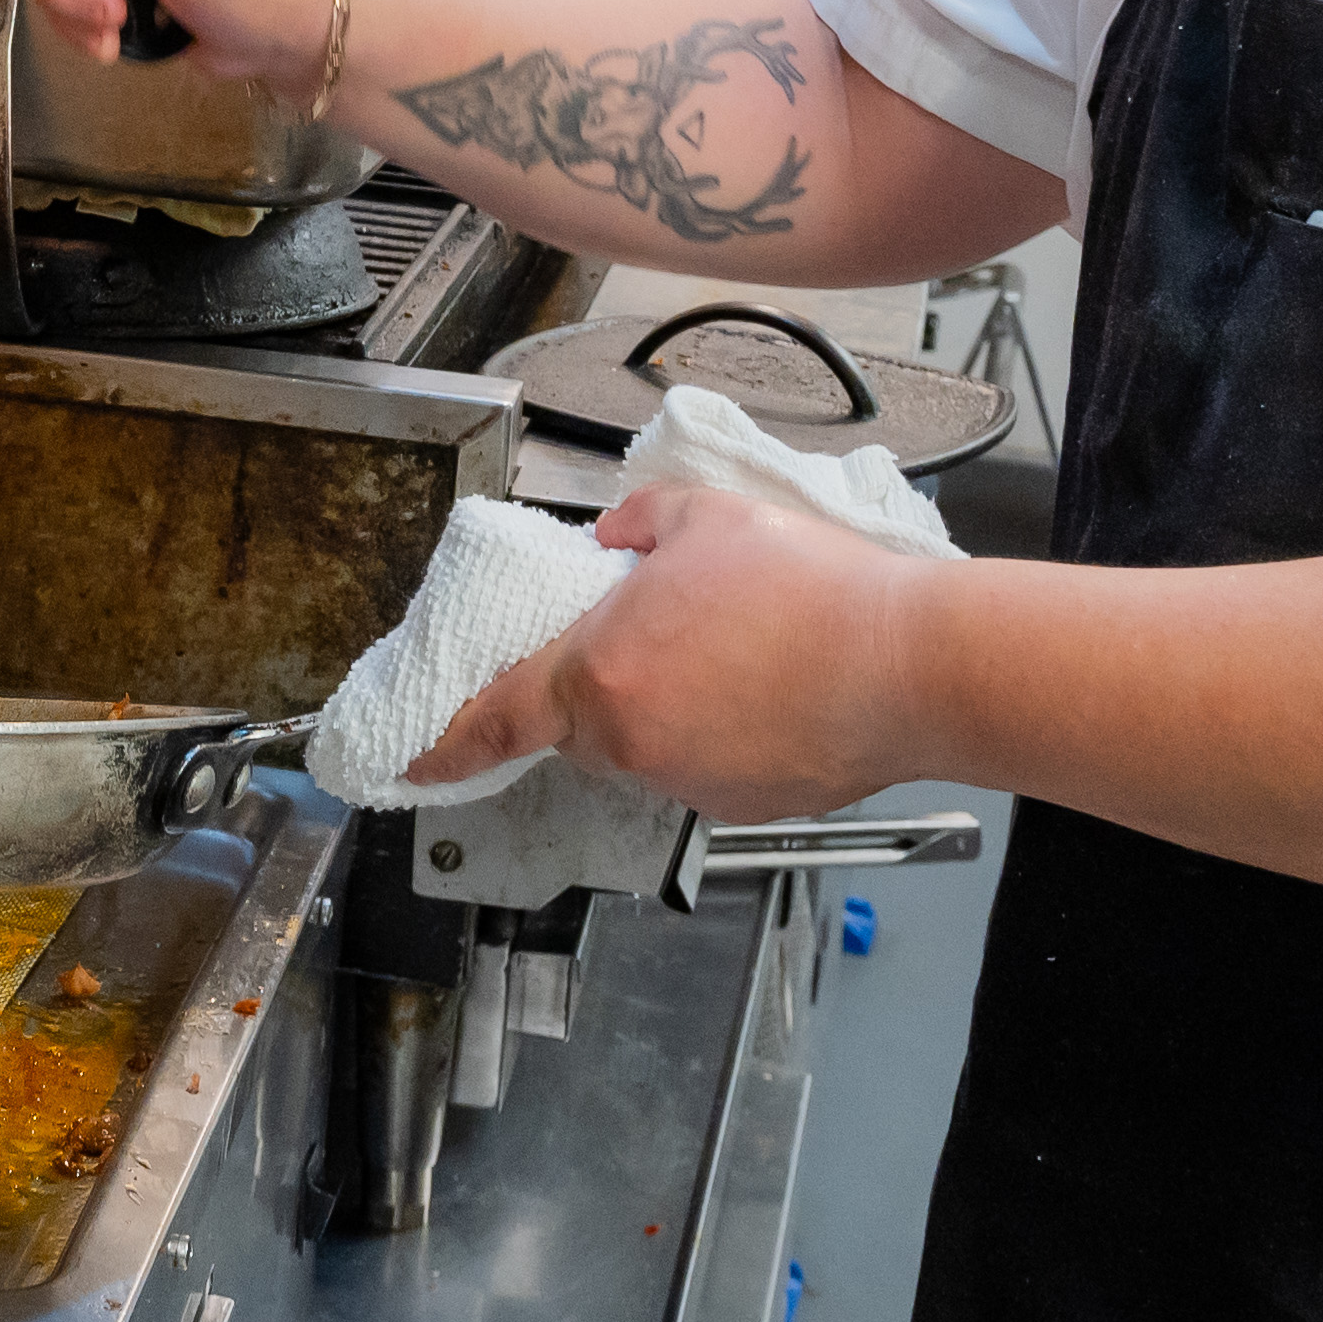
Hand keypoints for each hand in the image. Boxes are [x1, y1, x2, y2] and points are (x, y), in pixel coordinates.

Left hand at [409, 483, 936, 820]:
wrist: (911, 663)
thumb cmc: (814, 591)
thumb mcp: (704, 517)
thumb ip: (636, 525)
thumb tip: (613, 540)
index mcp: (599, 674)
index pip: (494, 719)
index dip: (443, 743)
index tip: (410, 757)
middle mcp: (632, 742)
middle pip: (579, 727)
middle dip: (598, 689)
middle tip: (651, 639)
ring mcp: (688, 781)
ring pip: (645, 747)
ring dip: (666, 708)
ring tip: (734, 652)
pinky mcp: (740, 804)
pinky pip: (702, 766)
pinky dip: (719, 734)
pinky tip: (768, 689)